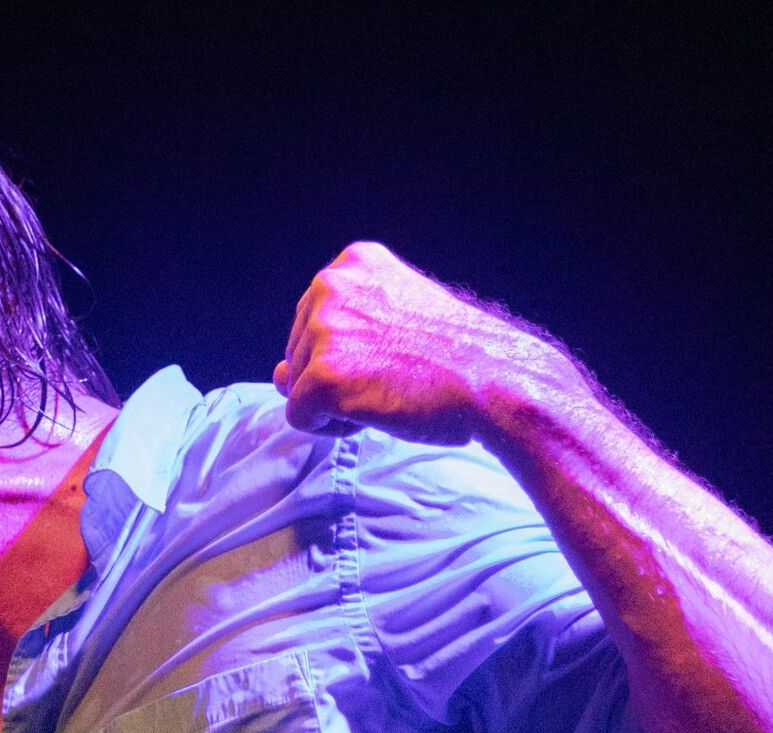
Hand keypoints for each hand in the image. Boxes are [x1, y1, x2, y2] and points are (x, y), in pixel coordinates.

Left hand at [277, 241, 587, 444]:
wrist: (496, 380)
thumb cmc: (455, 356)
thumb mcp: (396, 321)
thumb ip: (333, 338)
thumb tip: (276, 374)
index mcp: (352, 264)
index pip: (314, 322)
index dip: (350, 352)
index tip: (396, 352)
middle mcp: (330, 286)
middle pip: (298, 354)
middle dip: (338, 377)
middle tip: (395, 376)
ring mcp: (323, 331)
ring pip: (296, 387)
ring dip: (337, 403)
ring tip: (389, 391)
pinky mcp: (321, 377)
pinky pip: (300, 418)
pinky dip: (332, 428)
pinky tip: (376, 411)